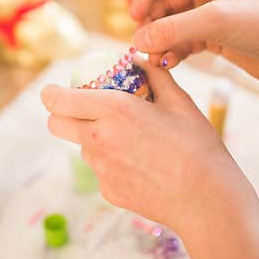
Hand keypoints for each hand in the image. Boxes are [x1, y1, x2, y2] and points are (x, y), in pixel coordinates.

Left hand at [41, 59, 258, 235]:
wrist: (206, 199)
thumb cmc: (198, 147)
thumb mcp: (179, 101)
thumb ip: (153, 75)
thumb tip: (138, 59)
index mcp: (114, 110)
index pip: (58, 100)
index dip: (52, 93)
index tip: (57, 92)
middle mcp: (99, 139)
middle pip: (55, 124)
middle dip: (62, 115)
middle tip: (83, 111)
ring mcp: (101, 169)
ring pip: (82, 148)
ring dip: (94, 140)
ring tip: (133, 142)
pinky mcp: (108, 191)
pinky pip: (101, 171)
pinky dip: (113, 164)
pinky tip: (143, 167)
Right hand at [130, 0, 258, 83]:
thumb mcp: (217, 22)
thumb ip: (174, 29)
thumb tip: (137, 40)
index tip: (134, 18)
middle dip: (150, 22)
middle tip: (142, 45)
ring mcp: (210, 11)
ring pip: (170, 22)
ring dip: (159, 39)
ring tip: (154, 59)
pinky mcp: (214, 35)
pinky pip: (181, 39)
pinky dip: (171, 50)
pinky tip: (168, 63)